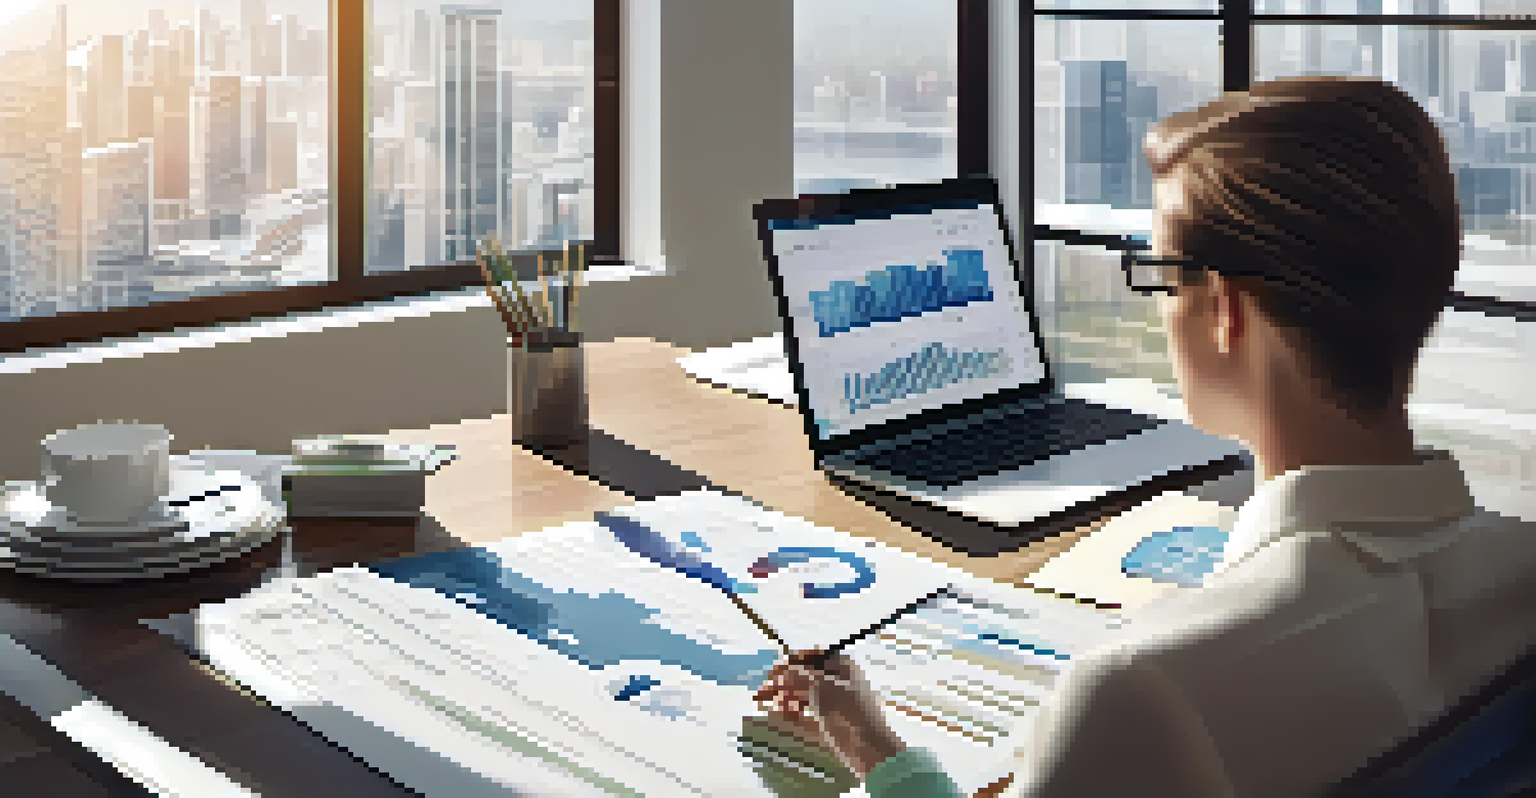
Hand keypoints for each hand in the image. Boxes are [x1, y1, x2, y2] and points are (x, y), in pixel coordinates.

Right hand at [754, 649, 906, 779]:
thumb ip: (798, 678)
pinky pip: (808, 713)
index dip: (791, 662)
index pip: (812, 656)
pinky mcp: (832, 722)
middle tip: (763, 692)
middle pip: (807, 677)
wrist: (870, 750)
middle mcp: (840, 681)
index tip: (772, 671)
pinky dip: (794, 713)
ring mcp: (836, 702)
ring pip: (806, 695)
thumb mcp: (821, 689)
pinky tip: (781, 716)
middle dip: (785, 683)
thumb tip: (780, 674)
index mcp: (843, 666)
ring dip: (787, 698)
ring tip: (773, 706)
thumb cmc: (849, 712)